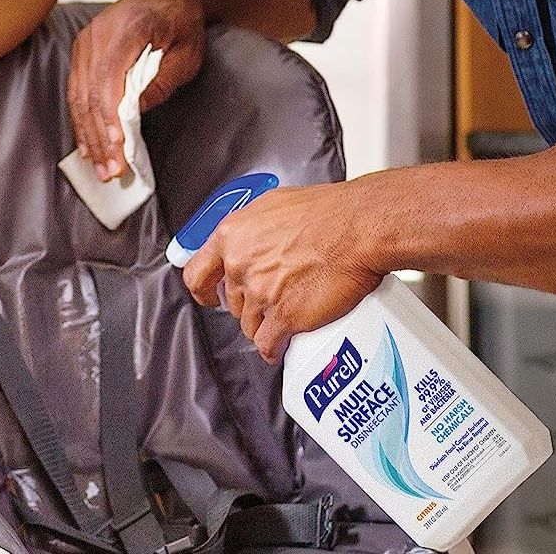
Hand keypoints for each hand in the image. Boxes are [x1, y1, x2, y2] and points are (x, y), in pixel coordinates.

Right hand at [68, 0, 205, 179]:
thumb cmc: (182, 23)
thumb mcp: (187, 54)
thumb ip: (163, 81)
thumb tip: (136, 112)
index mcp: (128, 28)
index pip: (108, 77)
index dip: (109, 115)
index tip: (117, 145)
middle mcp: (99, 32)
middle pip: (89, 91)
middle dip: (98, 136)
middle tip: (110, 170)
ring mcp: (86, 40)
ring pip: (77, 94)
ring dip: (87, 134)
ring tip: (100, 166)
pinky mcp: (82, 50)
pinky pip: (76, 89)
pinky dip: (82, 119)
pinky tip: (88, 144)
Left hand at [182, 181, 384, 363]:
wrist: (358, 228)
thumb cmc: (327, 212)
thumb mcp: (274, 206)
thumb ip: (253, 230)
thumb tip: (252, 240)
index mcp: (231, 236)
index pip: (197, 274)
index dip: (205, 291)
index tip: (212, 297)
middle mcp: (239, 265)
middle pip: (233, 303)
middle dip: (250, 305)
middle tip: (272, 298)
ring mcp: (260, 293)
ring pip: (250, 325)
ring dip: (266, 325)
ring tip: (287, 317)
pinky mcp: (284, 317)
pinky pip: (268, 345)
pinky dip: (275, 349)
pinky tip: (283, 345)